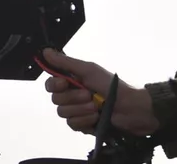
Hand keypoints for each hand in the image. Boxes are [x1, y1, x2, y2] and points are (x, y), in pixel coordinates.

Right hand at [40, 49, 158, 136]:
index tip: (65, 83)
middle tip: (89, 95)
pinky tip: (96, 118)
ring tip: (96, 108)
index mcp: (72, 81)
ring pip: (64, 114)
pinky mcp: (83, 125)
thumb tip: (45, 51)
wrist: (130, 109)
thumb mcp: (89, 70)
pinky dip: (85, 121)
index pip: (50, 84)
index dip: (55, 85)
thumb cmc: (111, 86)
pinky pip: (73, 125)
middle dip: (74, 98)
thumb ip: (66, 63)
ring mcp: (77, 111)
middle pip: (56, 100)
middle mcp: (72, 96)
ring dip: (81, 110)